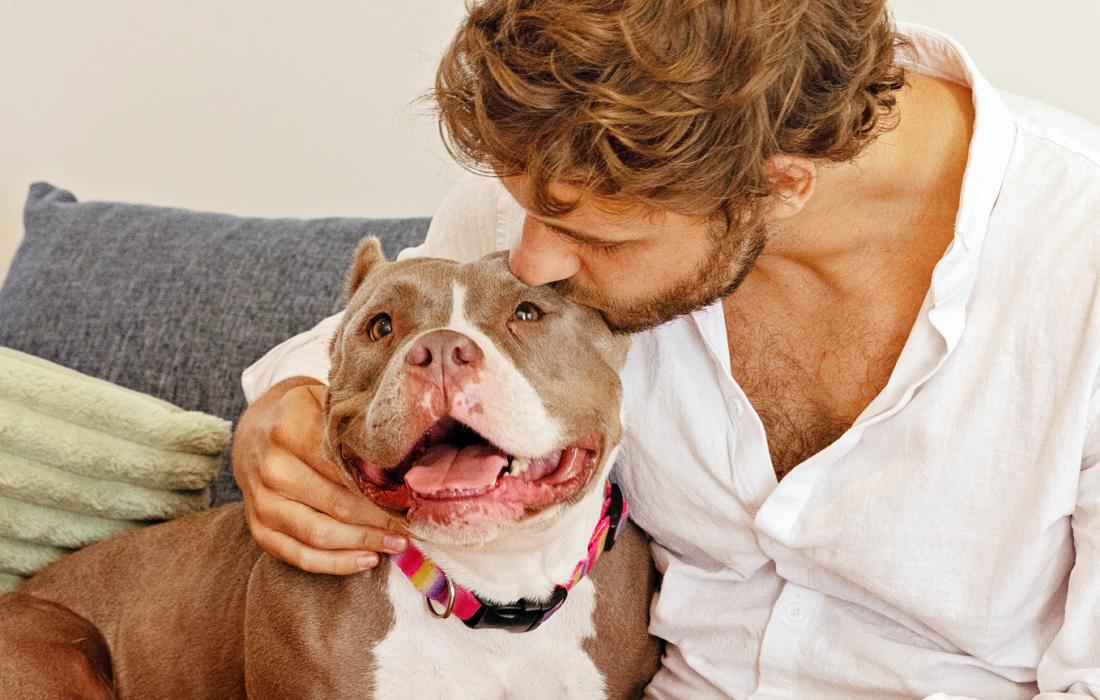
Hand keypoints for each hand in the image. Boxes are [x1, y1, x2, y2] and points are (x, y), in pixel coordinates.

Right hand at [232, 378, 408, 574]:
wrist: (254, 432)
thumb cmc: (303, 416)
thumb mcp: (323, 401)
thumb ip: (355, 421)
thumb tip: (403, 448)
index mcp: (289, 430)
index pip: (344, 468)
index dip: (381, 486)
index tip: (411, 495)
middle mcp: (272, 469)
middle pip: (338, 505)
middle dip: (380, 519)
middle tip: (412, 525)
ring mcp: (262, 503)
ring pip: (320, 535)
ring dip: (364, 543)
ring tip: (397, 544)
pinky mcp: (259, 529)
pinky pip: (300, 556)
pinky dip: (336, 563)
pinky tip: (367, 560)